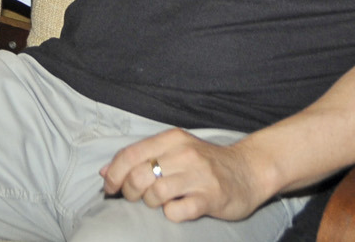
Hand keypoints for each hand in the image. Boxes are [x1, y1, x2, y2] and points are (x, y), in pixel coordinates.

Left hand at [101, 129, 272, 222]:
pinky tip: (177, 209)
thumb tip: (104, 172)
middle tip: (136, 198)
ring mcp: (199, 176)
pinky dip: (171, 214)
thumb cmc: (205, 163)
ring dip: (150, 203)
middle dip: (129, 191)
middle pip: (139, 175)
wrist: (249, 171)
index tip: (110, 188)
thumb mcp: (175, 150)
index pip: (130, 154)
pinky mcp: (211, 197)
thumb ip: (141, 157)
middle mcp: (185, 153)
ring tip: (158, 203)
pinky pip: (177, 211)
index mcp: (173, 139)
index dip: (113, 174)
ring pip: (155, 193)